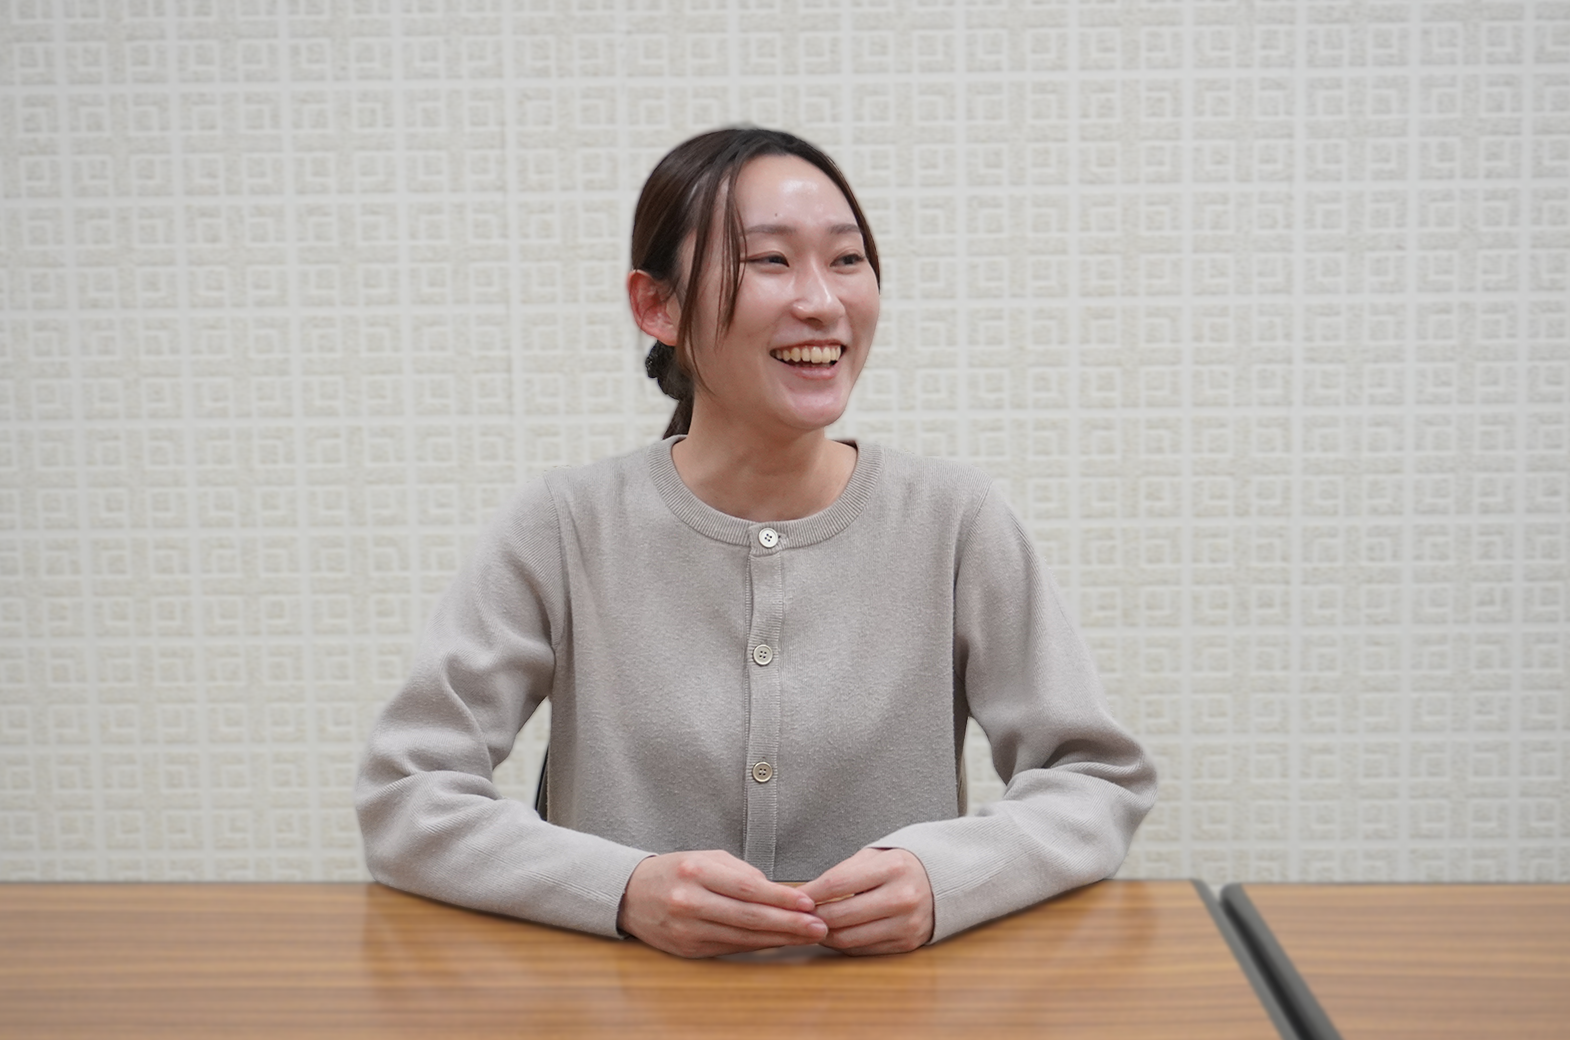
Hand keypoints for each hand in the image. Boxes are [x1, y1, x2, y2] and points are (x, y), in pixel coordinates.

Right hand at [617, 850, 827, 957]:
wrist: (630, 895)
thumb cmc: (675, 871)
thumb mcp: (706, 857)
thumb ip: (741, 872)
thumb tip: (776, 891)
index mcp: (696, 871)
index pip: (748, 888)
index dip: (782, 898)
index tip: (808, 902)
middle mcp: (690, 901)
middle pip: (749, 916)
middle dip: (789, 923)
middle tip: (818, 926)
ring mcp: (688, 928)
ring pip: (743, 937)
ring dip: (779, 938)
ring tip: (806, 936)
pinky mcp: (688, 949)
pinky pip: (731, 947)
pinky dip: (758, 945)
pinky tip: (778, 942)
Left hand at [796, 847, 933, 955]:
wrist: (943, 882)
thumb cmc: (899, 866)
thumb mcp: (873, 857)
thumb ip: (841, 873)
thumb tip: (804, 896)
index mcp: (892, 868)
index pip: (836, 884)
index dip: (809, 894)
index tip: (794, 898)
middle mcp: (902, 897)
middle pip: (840, 915)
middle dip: (812, 917)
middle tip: (799, 915)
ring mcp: (906, 923)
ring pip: (848, 938)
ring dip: (824, 934)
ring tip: (813, 926)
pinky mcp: (907, 943)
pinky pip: (863, 949)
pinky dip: (843, 944)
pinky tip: (834, 934)